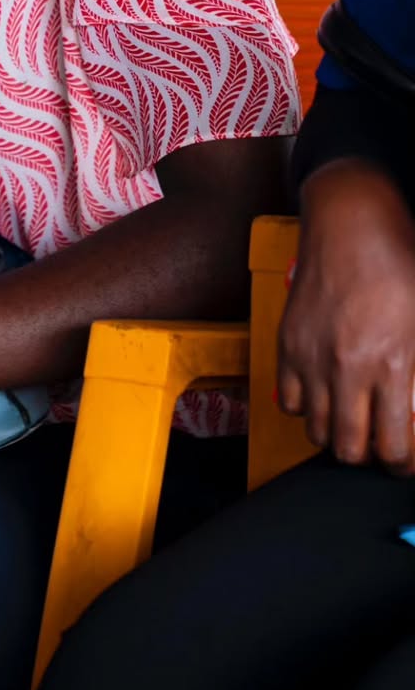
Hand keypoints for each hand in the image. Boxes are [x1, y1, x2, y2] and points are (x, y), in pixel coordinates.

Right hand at [278, 158, 414, 471]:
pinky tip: (323, 394)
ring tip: (352, 421)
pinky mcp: (288, 344)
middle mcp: (349, 366)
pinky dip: (305, 408)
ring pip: (316, 431)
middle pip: (350, 449)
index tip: (405, 459)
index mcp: (393, 363)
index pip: (394, 447)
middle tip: (380, 443)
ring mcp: (313, 356)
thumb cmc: (398, 265)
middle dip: (368, 456)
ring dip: (336, 434)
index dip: (402, 464)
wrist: (351, 225)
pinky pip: (289, 401)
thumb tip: (412, 410)